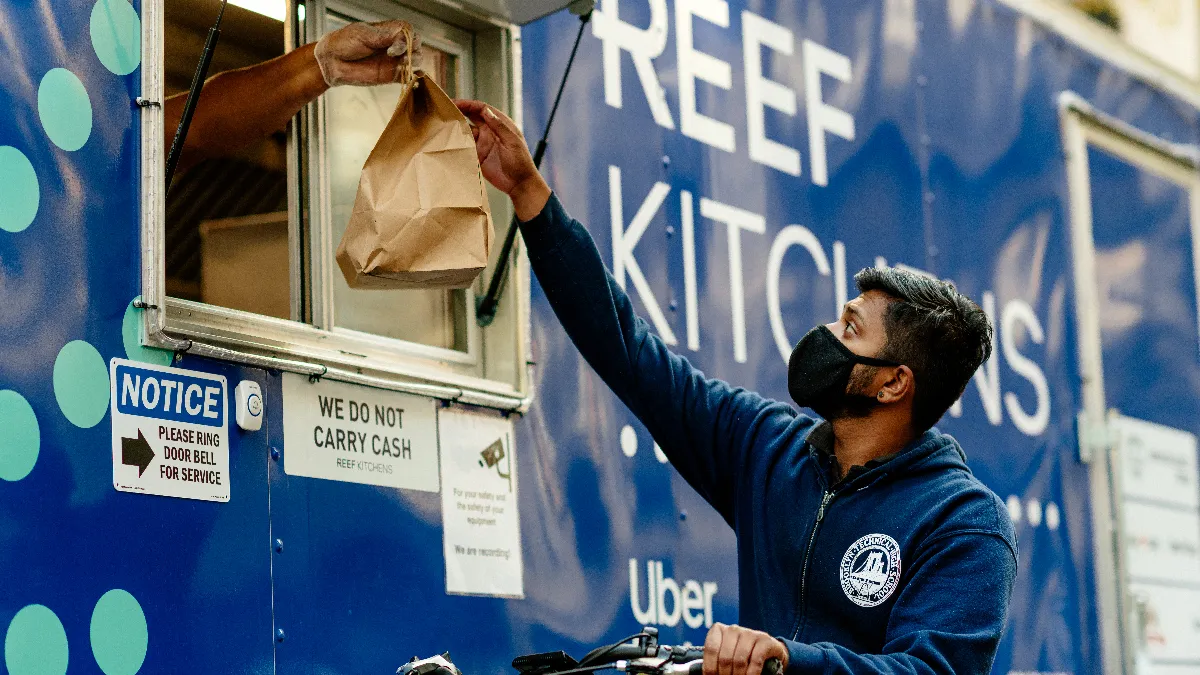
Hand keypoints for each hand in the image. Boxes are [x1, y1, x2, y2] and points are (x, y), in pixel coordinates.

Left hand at [313, 20, 420, 86]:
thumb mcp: (363, 34)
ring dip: (414, 62)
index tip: (394, 48)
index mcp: (388, 30)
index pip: (408, 31)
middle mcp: (394, 44)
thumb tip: (402, 40)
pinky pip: (408, 77)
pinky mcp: (392, 76)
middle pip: (416, 44)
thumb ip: (383, 37)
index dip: (406, 38)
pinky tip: (410, 77)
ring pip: (415, 60)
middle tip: (400, 57)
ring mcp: (394, 60)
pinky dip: (413, 78)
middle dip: (413, 50)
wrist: (331, 61)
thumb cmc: (344, 42)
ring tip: (403, 65)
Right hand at [454, 100, 550, 220]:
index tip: (456, 103)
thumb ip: (500, 126)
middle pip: (471, 117)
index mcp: (500, 124)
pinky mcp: (477, 155)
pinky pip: (465, 146)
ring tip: (442, 125)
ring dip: (456, 127)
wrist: (519, 184)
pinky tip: (448, 141)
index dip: (469, 104)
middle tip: (444, 109)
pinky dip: (457, 142)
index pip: (482, 109)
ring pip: (466, 130)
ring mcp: (483, 143)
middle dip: (459, 111)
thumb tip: (486, 111)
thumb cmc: (521, 162)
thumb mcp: (513, 142)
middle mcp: (490, 131)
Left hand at [703, 623, 788, 674]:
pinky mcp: (765, 641)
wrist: (768, 653)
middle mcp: (734, 629)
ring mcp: (750, 633)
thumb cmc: (742, 657)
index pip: (711, 649)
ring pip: (739, 660)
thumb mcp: (726, 657)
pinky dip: (752, 674)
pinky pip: (755, 661)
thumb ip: (716, 663)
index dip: (711, 668)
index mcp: (719, 630)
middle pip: (724, 658)